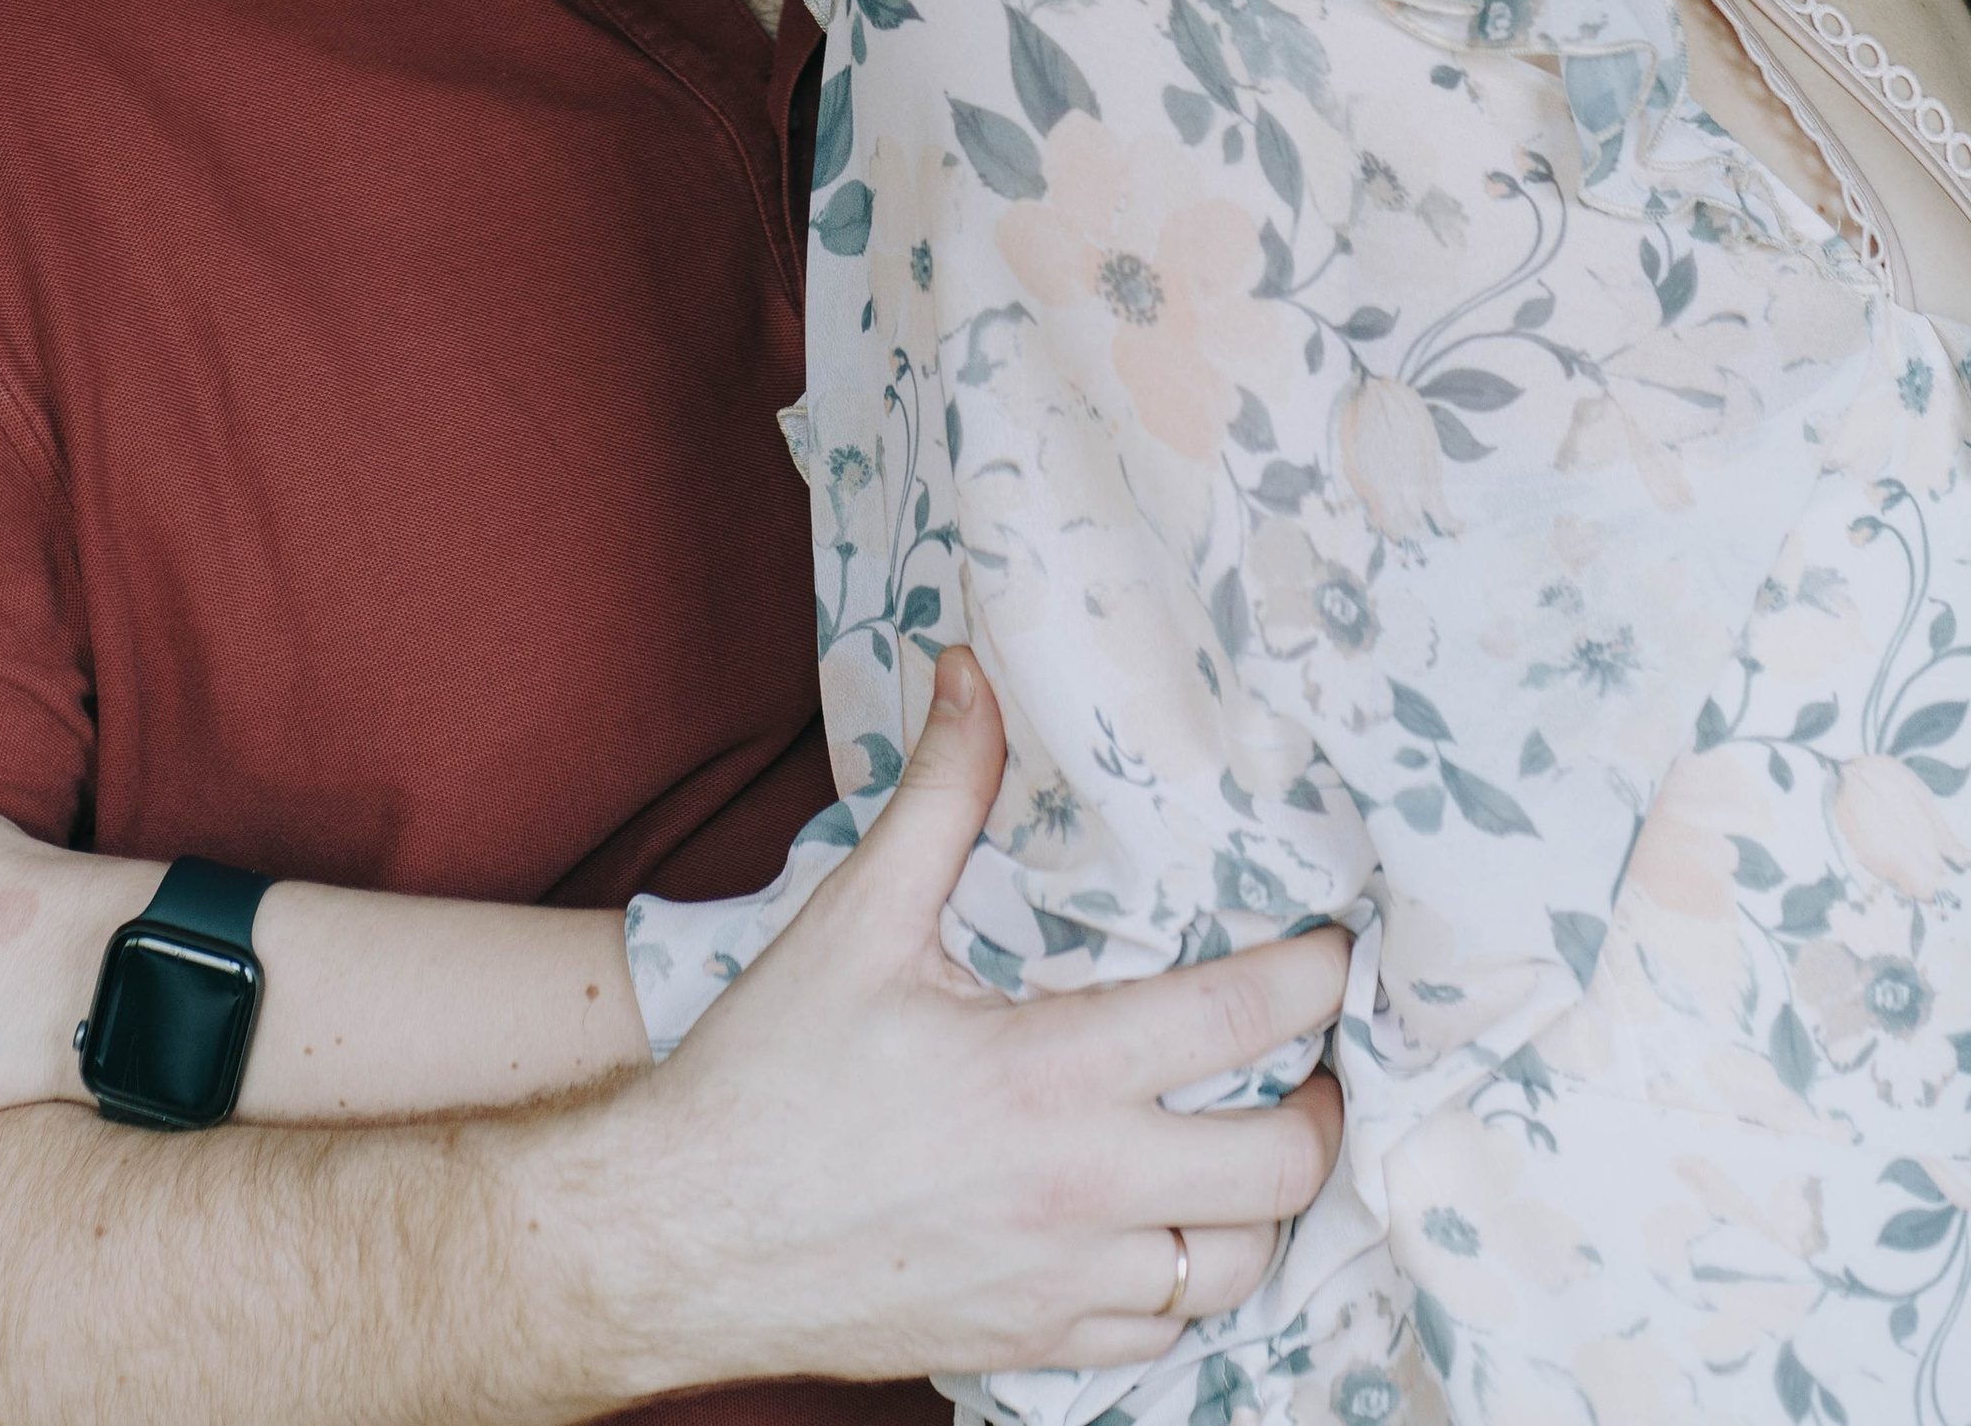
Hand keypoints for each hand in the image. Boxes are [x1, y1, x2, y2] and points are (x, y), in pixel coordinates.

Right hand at [582, 650, 1345, 1394]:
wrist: (681, 1238)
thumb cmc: (768, 1076)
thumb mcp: (856, 915)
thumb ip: (939, 793)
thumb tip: (971, 672)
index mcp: (1050, 1075)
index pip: (1243, 1019)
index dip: (1318, 974)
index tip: (1337, 944)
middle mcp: (1081, 1191)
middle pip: (1283, 1165)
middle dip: (1326, 1104)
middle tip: (1316, 1056)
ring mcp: (1065, 1287)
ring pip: (1241, 1268)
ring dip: (1267, 1203)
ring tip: (1255, 1137)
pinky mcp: (1036, 1346)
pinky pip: (1167, 1336)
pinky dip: (1192, 1277)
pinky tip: (1172, 1222)